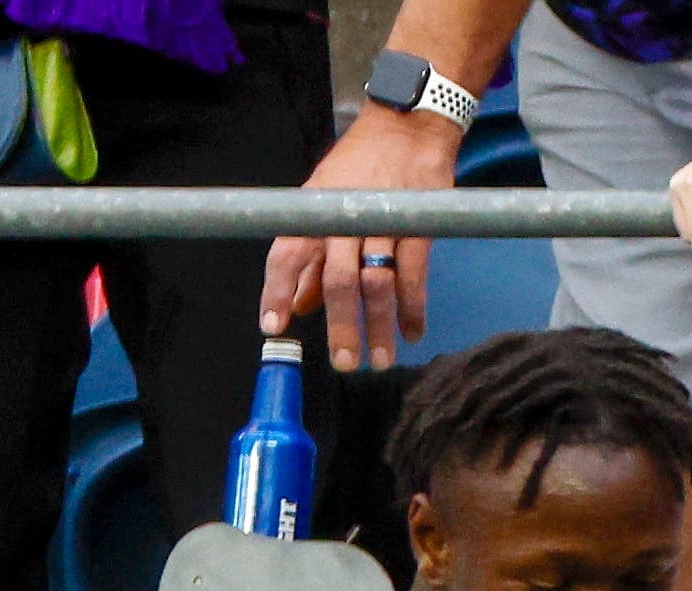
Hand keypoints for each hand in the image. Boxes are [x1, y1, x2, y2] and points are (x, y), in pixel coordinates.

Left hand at [262, 105, 462, 373]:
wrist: (408, 125)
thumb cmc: (363, 164)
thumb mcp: (326, 199)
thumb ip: (313, 255)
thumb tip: (300, 303)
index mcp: (315, 209)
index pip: (287, 254)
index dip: (278, 292)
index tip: (274, 327)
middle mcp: (344, 216)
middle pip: (337, 280)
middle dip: (339, 325)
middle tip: (344, 363)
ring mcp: (382, 220)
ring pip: (376, 283)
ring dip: (378, 325)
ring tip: (380, 359)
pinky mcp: (417, 224)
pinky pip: (414, 275)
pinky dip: (413, 307)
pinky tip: (412, 331)